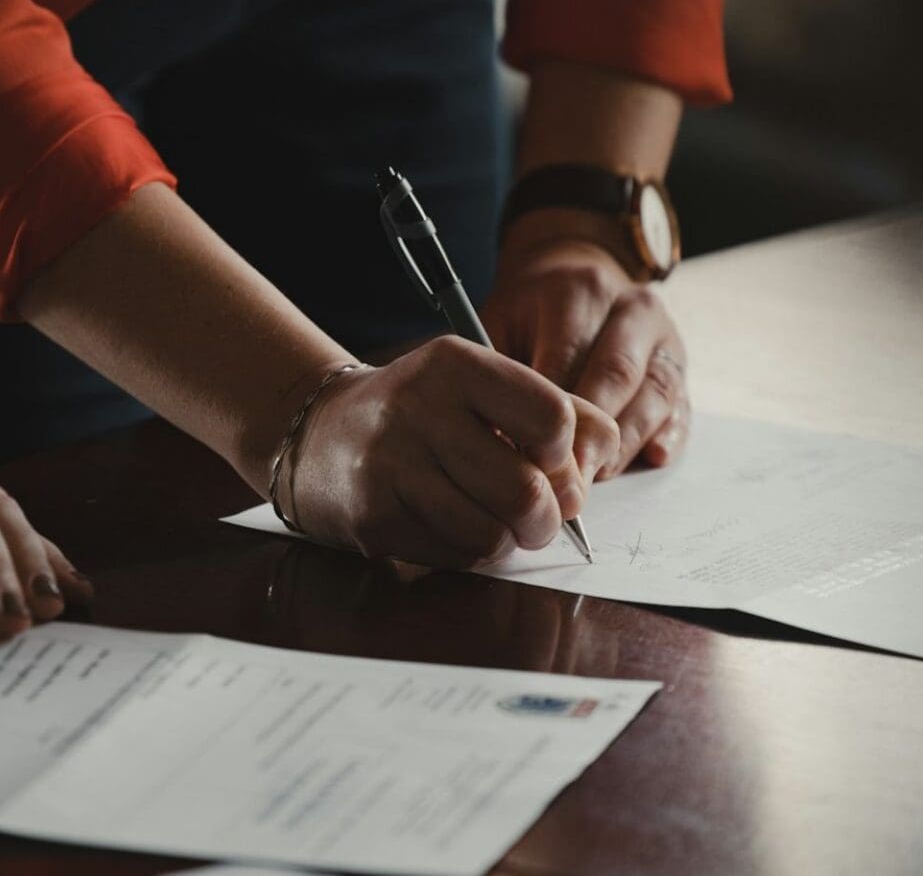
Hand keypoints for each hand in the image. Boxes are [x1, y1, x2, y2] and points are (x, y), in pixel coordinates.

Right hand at [282, 338, 620, 567]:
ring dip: (506, 541)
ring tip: (492, 520)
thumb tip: (602, 460)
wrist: (320, 434)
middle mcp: (419, 408)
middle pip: (527, 491)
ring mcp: (390, 465)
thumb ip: (556, 410)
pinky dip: (467, 553)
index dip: (566, 456)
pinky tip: (449, 526)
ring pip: (492, 535)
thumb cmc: (423, 413)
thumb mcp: (483, 387)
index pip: (553, 419)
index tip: (550, 461)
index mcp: (456, 365)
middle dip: (547, 519)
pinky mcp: (373, 516)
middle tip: (538, 517)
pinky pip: (454, 557)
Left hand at [483, 225, 690, 474]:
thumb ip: (500, 374)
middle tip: (567, 479)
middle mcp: (631, 308)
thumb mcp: (502, 323)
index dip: (550, 413)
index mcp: (580, 292)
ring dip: (627, 442)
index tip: (530, 457)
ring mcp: (663, 336)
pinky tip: (653, 457)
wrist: (576, 274)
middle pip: (617, 375)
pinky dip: (670, 434)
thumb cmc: (529, 314)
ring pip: (654, 393)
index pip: (568, 357)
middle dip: (592, 434)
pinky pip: (682, 404)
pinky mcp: (680, 365)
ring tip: (598, 476)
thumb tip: (498, 439)